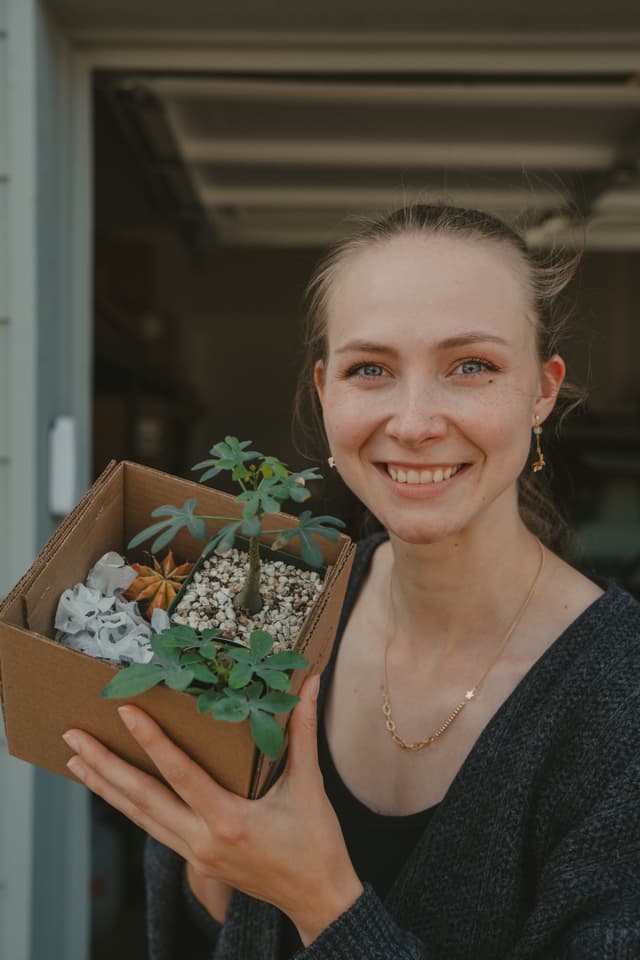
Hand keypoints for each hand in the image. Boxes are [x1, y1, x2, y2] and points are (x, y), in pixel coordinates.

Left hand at [62, 675, 363, 945]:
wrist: (318, 900)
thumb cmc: (317, 844)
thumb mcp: (309, 786)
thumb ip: (304, 731)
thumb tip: (312, 684)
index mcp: (228, 820)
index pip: (179, 773)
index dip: (151, 741)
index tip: (126, 712)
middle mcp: (202, 840)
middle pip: (141, 799)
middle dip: (104, 767)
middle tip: (74, 738)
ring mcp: (195, 855)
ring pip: (139, 817)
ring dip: (106, 788)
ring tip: (76, 761)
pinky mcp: (196, 861)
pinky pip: (152, 829)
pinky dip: (128, 807)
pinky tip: (113, 791)